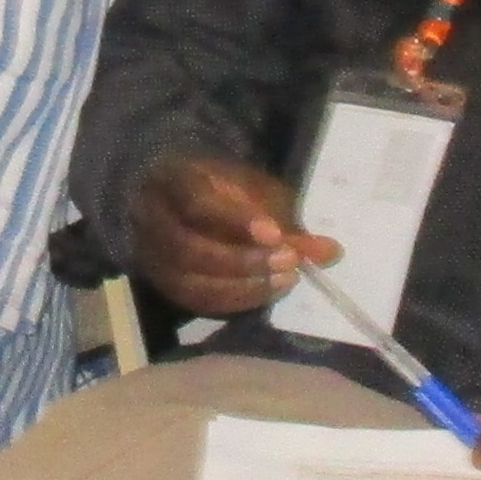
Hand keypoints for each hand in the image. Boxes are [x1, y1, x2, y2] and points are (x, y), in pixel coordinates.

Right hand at [124, 153, 313, 317]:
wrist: (186, 199)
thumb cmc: (225, 189)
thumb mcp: (258, 192)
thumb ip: (288, 220)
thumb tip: (331, 253)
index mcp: (173, 178)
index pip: (196, 200)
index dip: (235, 220)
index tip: (275, 234)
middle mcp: (151, 217)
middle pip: (187, 248)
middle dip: (242, 260)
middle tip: (288, 261)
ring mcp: (150, 254)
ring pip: (188, 281)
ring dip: (241, 286)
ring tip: (284, 280)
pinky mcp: (161, 282)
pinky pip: (194, 301)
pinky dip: (234, 301)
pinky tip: (266, 293)